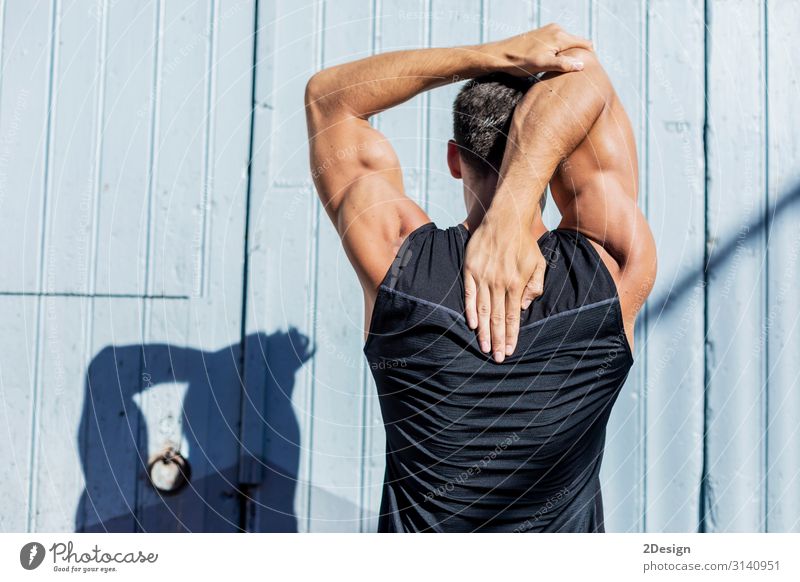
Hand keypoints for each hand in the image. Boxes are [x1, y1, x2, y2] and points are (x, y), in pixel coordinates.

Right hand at [463, 209, 546, 362]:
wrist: (506, 218)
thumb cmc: (524, 242)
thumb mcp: (538, 263)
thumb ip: (534, 286)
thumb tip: (523, 308)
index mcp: (516, 284)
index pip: (513, 317)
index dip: (511, 335)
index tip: (509, 351)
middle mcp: (499, 283)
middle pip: (497, 317)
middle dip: (497, 340)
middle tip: (496, 358)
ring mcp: (483, 276)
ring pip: (483, 310)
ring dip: (483, 330)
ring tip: (484, 347)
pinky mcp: (471, 269)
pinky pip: (469, 294)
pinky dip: (470, 310)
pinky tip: (471, 323)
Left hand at [484, 23, 592, 75]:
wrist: (500, 55)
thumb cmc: (520, 61)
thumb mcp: (542, 65)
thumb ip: (563, 64)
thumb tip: (581, 65)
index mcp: (560, 36)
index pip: (585, 44)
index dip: (589, 58)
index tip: (589, 72)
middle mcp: (557, 29)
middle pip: (578, 44)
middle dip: (579, 57)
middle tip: (577, 75)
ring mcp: (550, 31)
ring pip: (568, 44)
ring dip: (569, 56)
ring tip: (565, 72)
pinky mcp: (543, 35)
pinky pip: (559, 43)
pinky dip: (560, 53)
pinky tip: (555, 65)